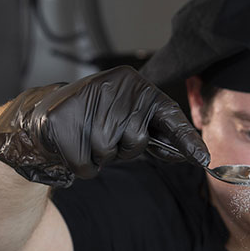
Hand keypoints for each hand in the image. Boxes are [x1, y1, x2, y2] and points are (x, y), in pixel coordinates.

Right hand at [0, 66, 209, 186]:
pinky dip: (83, 166)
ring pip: (109, 154)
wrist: (44, 116)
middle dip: (124, 149)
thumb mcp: (129, 118)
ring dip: (101, 157)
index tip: (205, 160)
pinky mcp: (63, 125)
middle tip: (107, 137)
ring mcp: (86, 104)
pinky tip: (74, 147)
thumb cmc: (95, 119)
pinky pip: (88, 166)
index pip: (169, 114)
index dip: (186, 140)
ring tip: (88, 138)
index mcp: (135, 84)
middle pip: (136, 141)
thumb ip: (157, 132)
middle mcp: (113, 87)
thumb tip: (196, 155)